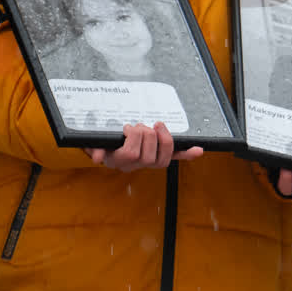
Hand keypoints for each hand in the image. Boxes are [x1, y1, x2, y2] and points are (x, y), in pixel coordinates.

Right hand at [86, 122, 202, 170]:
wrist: (105, 148)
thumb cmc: (101, 143)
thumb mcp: (93, 144)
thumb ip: (95, 149)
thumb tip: (97, 158)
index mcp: (120, 161)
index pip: (132, 154)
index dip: (133, 138)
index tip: (127, 128)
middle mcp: (136, 165)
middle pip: (150, 155)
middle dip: (147, 134)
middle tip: (140, 125)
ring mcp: (150, 162)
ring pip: (164, 156)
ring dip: (163, 138)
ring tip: (156, 125)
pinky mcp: (160, 156)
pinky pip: (175, 157)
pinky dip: (186, 154)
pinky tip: (198, 150)